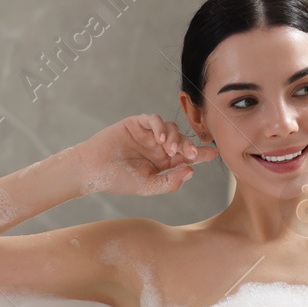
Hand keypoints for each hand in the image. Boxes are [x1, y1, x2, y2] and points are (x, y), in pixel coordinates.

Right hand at [73, 114, 216, 195]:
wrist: (93, 170)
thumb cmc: (118, 180)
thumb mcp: (148, 186)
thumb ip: (170, 182)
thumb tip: (191, 171)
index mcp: (162, 162)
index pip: (186, 156)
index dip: (200, 154)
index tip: (213, 154)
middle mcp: (158, 147)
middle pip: (181, 141)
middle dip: (189, 146)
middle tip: (193, 153)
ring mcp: (148, 134)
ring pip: (171, 129)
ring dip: (174, 138)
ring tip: (169, 150)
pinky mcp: (137, 124)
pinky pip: (154, 120)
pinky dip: (160, 127)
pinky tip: (159, 139)